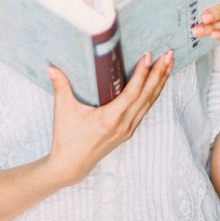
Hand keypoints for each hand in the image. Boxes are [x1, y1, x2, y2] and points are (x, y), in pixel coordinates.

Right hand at [46, 50, 172, 187]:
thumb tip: (51, 67)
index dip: (142, 74)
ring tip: (169, 64)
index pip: (132, 93)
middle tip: (169, 54)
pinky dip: (153, 94)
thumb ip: (60, 86)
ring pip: (150, 102)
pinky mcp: (128, 131)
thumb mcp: (62, 110)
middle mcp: (123, 124)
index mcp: (109, 119)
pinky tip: (158, 83)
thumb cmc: (66, 138)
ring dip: (160, 82)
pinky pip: (145, 109)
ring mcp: (127, 129)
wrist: (71, 166)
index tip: (149, 56)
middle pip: (147, 95)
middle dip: (159, 74)